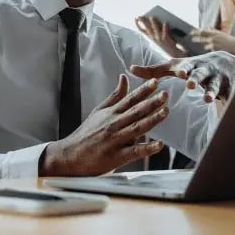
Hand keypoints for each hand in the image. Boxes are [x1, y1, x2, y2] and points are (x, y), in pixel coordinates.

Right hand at [39, 75, 168, 176]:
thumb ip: (115, 96)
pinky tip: (159, 145)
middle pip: (135, 112)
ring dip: (152, 120)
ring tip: (165, 112)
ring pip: (136, 128)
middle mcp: (113, 125)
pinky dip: (147, 149)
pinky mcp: (116, 157)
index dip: (143, 90)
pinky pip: (134, 152)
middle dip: (151, 102)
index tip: (156, 82)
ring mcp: (115, 140)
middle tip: (165, 94)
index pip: (129, 99)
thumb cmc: (86, 133)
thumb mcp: (99, 111)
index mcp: (111, 114)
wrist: (69, 156)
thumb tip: (124, 77)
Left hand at [130, 50, 234, 103]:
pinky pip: (229, 96)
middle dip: (196, 78)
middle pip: (200, 74)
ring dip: (211, 91)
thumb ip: (154, 70)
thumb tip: (130, 69)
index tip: (181, 73)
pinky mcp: (228, 87)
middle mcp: (204, 70)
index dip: (184, 70)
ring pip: (214, 85)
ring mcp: (217, 78)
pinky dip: (228, 102)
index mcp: (190, 66)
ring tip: (207, 99)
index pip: (186, 67)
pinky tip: (228, 109)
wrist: (227, 62)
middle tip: (191, 83)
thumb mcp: (175, 66)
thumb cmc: (194, 67)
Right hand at [135, 16, 187, 57]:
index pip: (142, 31)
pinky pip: (166, 34)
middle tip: (140, 16)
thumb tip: (156, 19)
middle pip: (147, 29)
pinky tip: (165, 23)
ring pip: (156, 30)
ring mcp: (161, 40)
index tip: (136, 18)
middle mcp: (154, 39)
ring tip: (152, 17)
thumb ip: (157, 29)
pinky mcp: (168, 41)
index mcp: (151, 38)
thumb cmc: (168, 45)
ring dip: (154, 24)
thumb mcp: (159, 38)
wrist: (176, 54)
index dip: (138, 24)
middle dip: (143, 22)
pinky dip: (165, 28)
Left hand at [190, 28, 234, 58]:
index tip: (191, 32)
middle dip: (196, 38)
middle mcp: (213, 37)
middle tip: (192, 39)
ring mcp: (213, 44)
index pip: (203, 31)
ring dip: (206, 45)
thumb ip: (214, 31)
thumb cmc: (231, 41)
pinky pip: (211, 50)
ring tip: (210, 45)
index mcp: (215, 32)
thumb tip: (208, 28)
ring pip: (206, 45)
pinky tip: (218, 49)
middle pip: (201, 37)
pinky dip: (213, 50)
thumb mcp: (222, 34)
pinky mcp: (215, 50)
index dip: (196, 32)